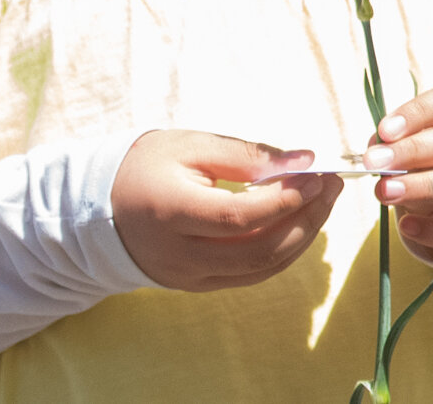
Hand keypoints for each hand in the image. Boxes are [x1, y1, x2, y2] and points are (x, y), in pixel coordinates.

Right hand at [110, 129, 342, 291]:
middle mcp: (181, 256)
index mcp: (172, 214)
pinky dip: (282, 251)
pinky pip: (251, 276)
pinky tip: (300, 222)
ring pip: (261, 270)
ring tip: (323, 202)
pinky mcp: (198, 285)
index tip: (316, 174)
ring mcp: (190, 278)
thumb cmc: (147, 167)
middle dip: (306, 219)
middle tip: (331, 186)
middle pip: (259, 252)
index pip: (240, 218)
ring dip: (302, 237)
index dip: (285, 199)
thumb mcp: (191, 146)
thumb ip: (246, 156)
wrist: (101, 209)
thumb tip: (302, 162)